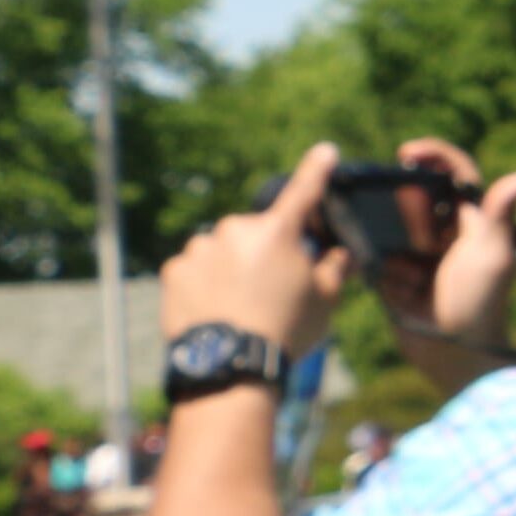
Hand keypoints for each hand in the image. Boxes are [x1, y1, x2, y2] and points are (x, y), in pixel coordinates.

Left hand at [158, 145, 356, 357]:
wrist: (230, 365)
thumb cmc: (286, 330)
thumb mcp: (325, 300)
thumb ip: (336, 267)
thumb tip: (342, 252)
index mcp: (276, 232)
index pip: (303, 192)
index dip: (317, 170)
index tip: (324, 151)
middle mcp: (234, 230)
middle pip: (256, 232)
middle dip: (265, 251)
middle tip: (273, 288)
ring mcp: (199, 249)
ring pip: (222, 250)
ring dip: (232, 266)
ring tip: (240, 306)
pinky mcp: (173, 269)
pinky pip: (196, 268)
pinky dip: (205, 282)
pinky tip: (216, 309)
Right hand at [377, 136, 515, 382]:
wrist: (454, 351)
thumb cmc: (481, 300)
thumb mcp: (493, 253)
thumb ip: (500, 212)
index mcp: (473, 220)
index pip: (455, 173)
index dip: (434, 155)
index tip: (407, 152)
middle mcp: (445, 232)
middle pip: (416, 196)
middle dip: (409, 208)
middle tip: (419, 239)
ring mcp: (417, 253)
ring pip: (391, 223)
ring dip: (389, 234)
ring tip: (408, 267)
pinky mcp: (393, 275)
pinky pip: (374, 252)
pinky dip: (371, 255)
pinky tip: (381, 271)